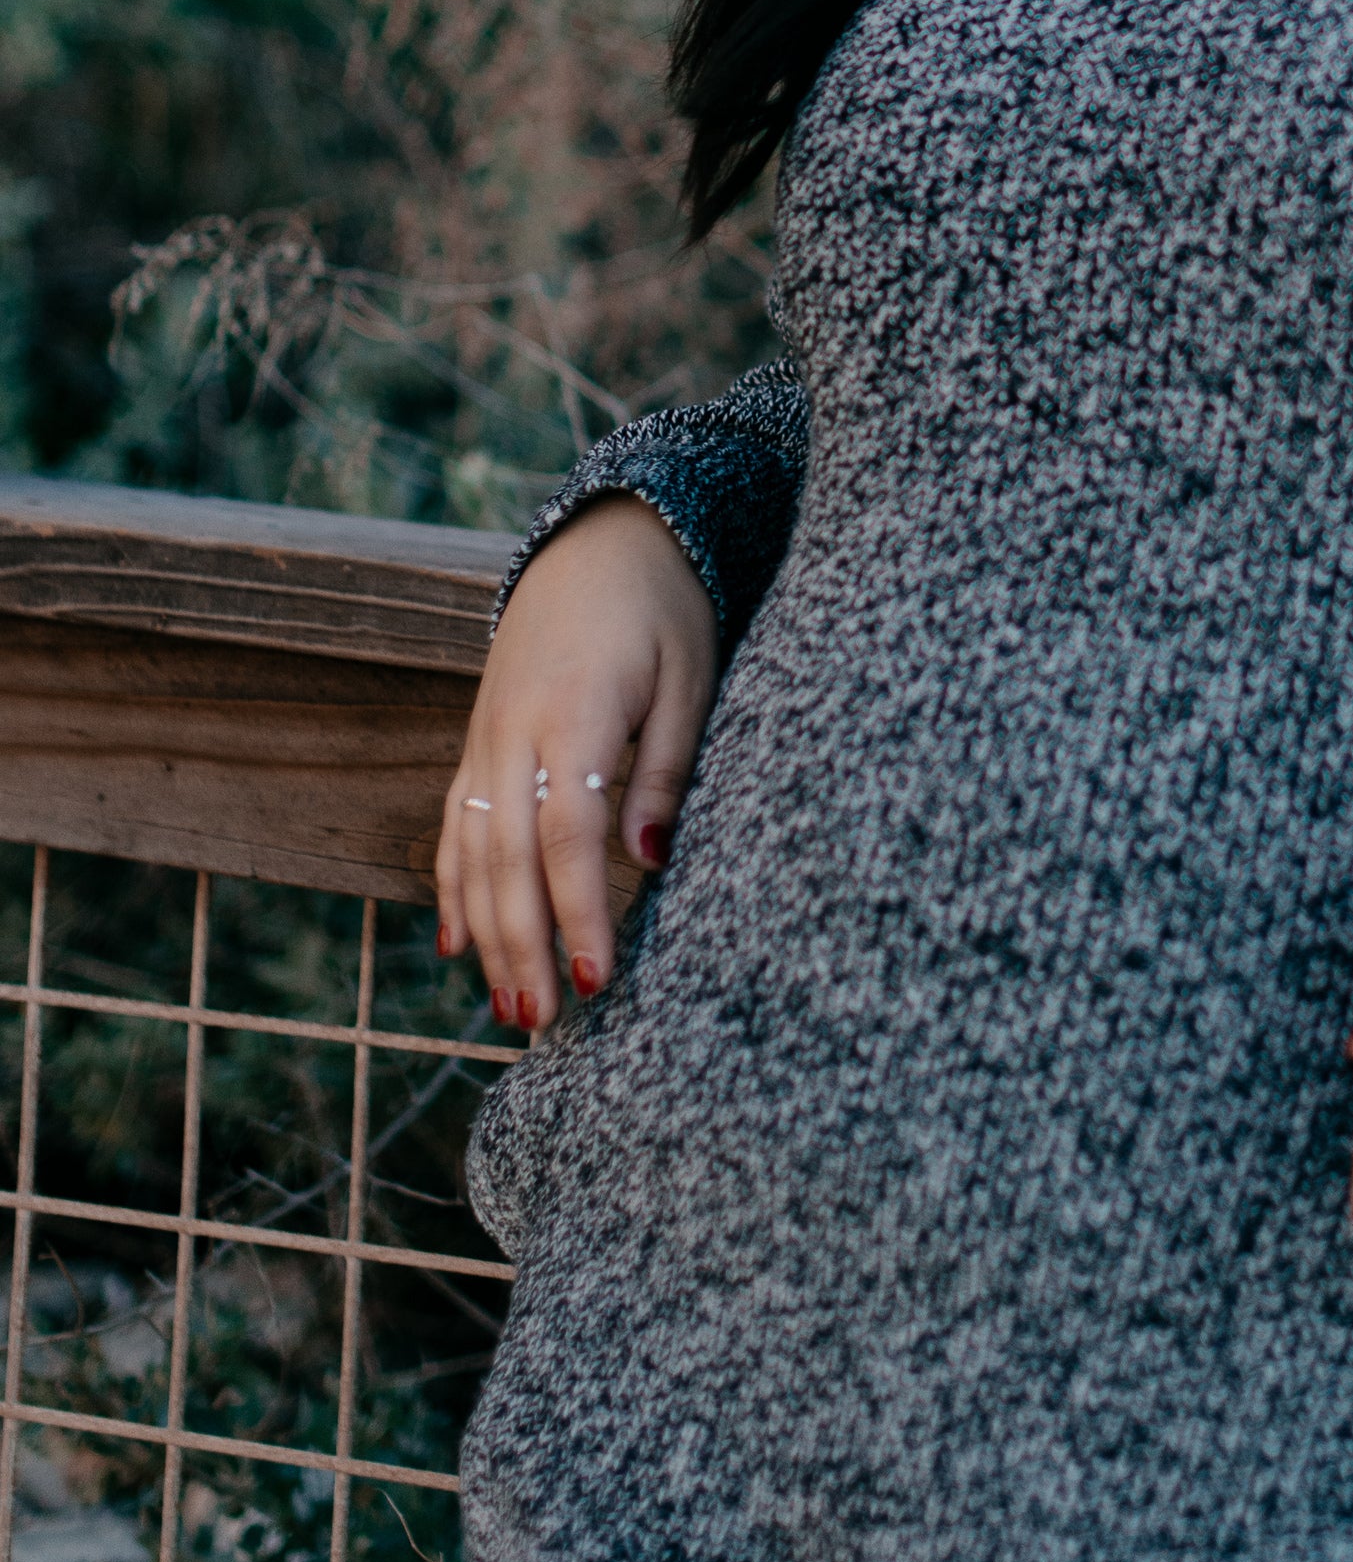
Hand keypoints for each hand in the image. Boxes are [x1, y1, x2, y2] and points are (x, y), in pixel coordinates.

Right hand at [435, 497, 717, 1034]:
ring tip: (507, 1008)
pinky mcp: (478, 737)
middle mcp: (515, 730)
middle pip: (506, 858)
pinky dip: (454, 887)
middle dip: (522, 946)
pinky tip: (460, 943)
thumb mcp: (689, 675)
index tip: (596, 980)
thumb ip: (668, 769)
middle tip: (543, 1025)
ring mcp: (487, 735)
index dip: (579, 912)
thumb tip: (653, 864)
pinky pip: (455, 824)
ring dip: (486, 934)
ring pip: (471, 850)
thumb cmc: (663, 607)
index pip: (567, 836)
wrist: (602, 536)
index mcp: (575, 712)